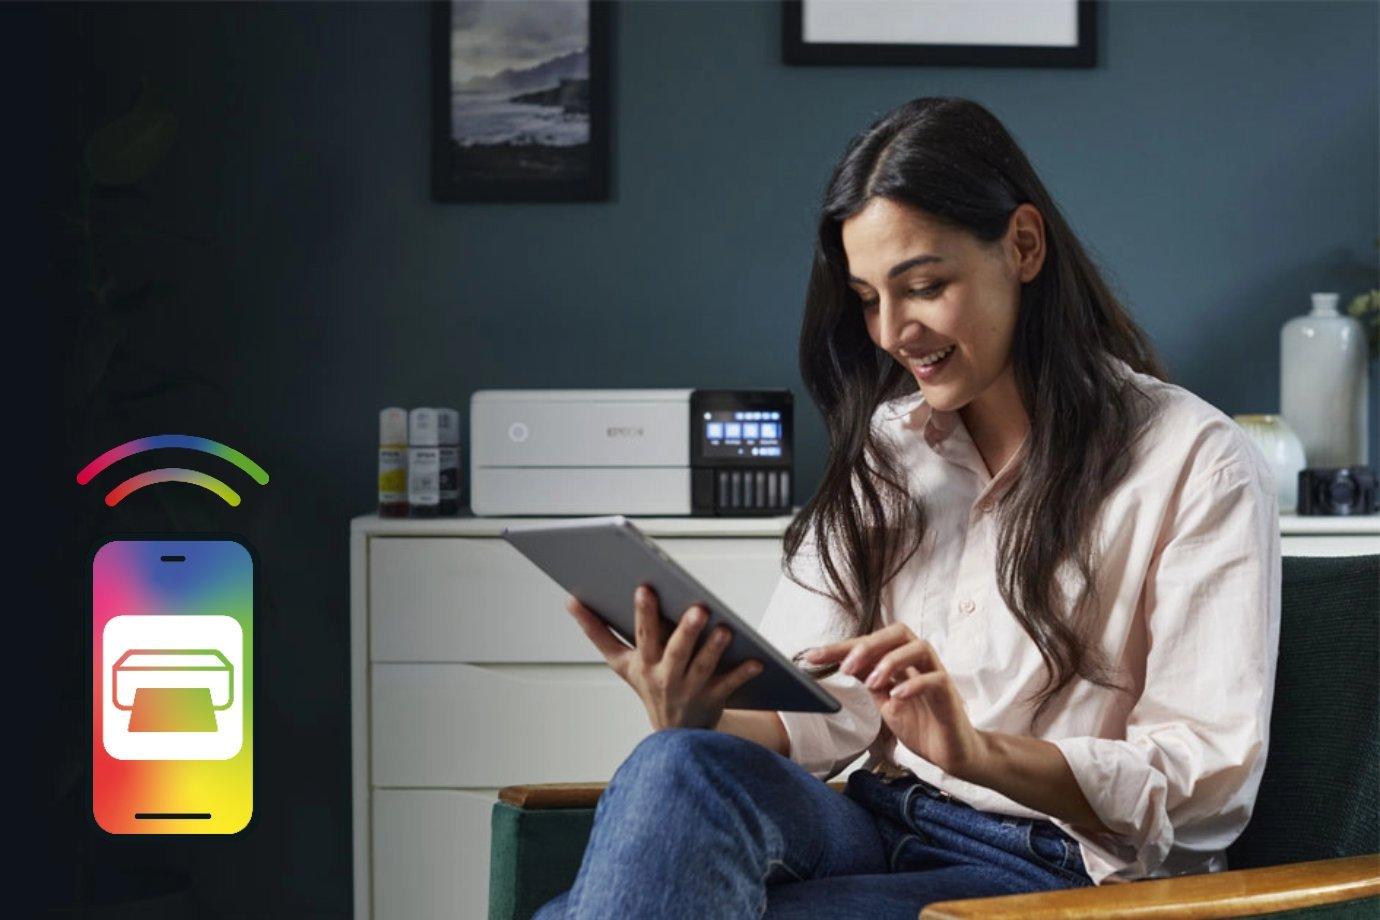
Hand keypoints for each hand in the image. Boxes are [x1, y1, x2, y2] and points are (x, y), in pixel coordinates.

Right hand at [565, 584, 763, 730]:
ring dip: (714, 649)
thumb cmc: (648, 686)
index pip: (641, 635)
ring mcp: (690, 689)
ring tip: (726, 629)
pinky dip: (743, 673)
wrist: (675, 736)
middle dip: (685, 631)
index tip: (644, 588)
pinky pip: (730, 685)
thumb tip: (570, 600)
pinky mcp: (714, 699)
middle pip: (674, 651)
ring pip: (703, 667)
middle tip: (699, 608)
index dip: (641, 613)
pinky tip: (757, 660)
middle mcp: (665, 677)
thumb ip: (596, 632)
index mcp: (642, 664)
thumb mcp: (621, 663)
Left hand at [804, 623, 990, 780]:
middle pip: (898, 633)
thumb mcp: (885, 705)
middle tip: (845, 667)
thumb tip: (839, 670)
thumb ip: (868, 685)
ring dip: (890, 661)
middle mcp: (920, 663)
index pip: (872, 643)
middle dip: (868, 645)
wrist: (952, 754)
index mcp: (903, 663)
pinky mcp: (950, 695)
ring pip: (920, 647)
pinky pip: (935, 679)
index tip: (812, 657)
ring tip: (871, 683)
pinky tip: (896, 696)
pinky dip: (913, 684)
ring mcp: (937, 675)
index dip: (841, 647)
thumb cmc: (921, 726)